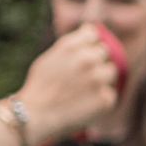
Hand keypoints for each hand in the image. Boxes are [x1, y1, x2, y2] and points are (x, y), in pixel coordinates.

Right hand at [16, 22, 121, 145]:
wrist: (34, 116)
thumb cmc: (38, 88)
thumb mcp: (48, 58)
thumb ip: (71, 45)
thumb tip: (89, 29)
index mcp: (72, 46)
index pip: (92, 34)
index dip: (88, 43)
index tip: (82, 53)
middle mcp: (87, 59)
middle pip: (104, 52)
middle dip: (95, 61)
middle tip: (80, 76)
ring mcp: (98, 79)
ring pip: (111, 72)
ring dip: (101, 79)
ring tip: (82, 91)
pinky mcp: (105, 99)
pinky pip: (110, 94)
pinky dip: (100, 99)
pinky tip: (83, 104)